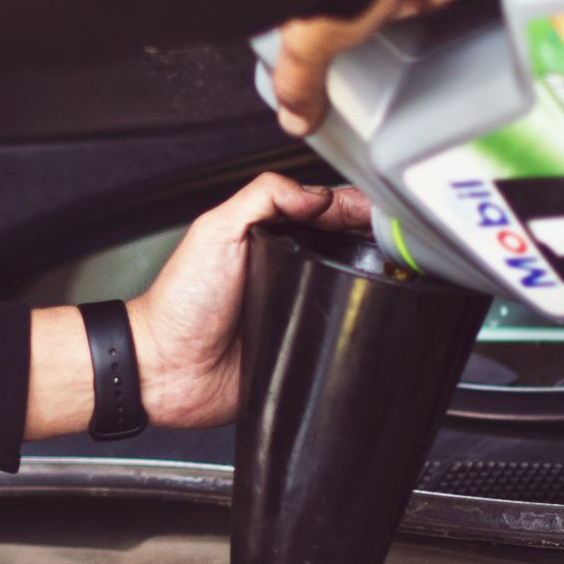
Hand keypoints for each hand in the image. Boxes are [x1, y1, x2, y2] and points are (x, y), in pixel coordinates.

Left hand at [24, 174, 372, 437]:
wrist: (167, 369)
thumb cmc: (180, 304)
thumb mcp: (216, 231)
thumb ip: (262, 198)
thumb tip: (316, 193)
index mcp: (270, 237)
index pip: (325, 211)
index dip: (356, 207)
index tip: (381, 210)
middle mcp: (289, 270)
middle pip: (348, 247)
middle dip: (376, 242)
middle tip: (396, 243)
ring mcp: (299, 309)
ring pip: (353, 290)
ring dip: (374, 283)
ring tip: (395, 276)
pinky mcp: (304, 347)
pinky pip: (341, 337)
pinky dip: (357, 329)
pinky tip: (373, 319)